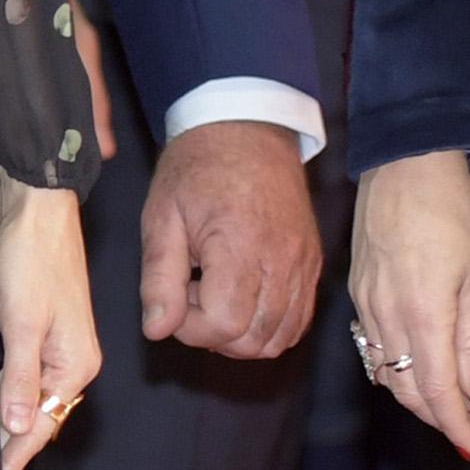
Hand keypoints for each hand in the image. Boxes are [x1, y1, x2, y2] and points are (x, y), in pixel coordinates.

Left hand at [0, 184, 98, 469]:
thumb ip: (19, 376)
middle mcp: (70, 362)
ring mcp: (56, 346)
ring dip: (2, 423)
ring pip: (26, 397)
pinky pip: (19, 375)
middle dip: (7, 446)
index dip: (14, 457)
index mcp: (75, 365)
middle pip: (36, 416)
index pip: (40, 425)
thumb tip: (18, 426)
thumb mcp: (22, 322)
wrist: (37, 208)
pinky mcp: (37, 330)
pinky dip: (0, 394)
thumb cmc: (31, 261)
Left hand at [139, 121, 322, 358]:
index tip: (176, 297)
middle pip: (254, 340)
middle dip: (214, 333)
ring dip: (242, 336)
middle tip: (194, 294)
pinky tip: (243, 300)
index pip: (223, 325)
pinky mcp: (312, 264)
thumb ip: (159, 279)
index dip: (190, 327)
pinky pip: (299, 320)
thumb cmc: (198, 169)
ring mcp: (303, 264)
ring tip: (218, 296)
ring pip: (279, 338)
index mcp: (239, 246)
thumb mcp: (162, 218)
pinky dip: (270, 327)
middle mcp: (281, 261)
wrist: (246, 129)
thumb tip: (157, 330)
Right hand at [345, 152, 469, 456]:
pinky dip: (394, 369)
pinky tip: (414, 368)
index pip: (436, 390)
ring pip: (386, 373)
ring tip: (446, 404)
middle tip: (466, 429)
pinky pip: (372, 347)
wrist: (404, 164)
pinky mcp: (356, 293)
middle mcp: (387, 316)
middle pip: (407, 390)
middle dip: (437, 417)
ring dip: (415, 396)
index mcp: (424, 312)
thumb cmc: (451, 212)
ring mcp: (365, 305)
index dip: (453, 425)